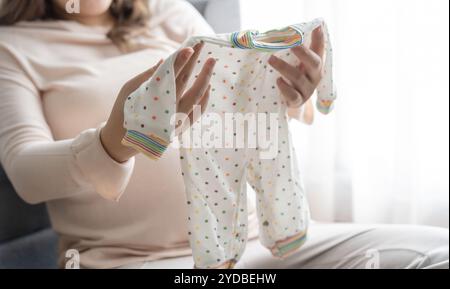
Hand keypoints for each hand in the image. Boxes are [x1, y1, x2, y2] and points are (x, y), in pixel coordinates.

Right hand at [100, 43, 215, 162]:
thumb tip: (165, 60)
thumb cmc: (124, 110)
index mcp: (153, 97)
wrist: (123, 140)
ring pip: (198, 96)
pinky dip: (205, 97)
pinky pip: (199, 111)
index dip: (181, 60)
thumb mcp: (130, 89)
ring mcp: (177, 119)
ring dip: (205, 77)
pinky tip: (208, 85)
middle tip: (201, 44)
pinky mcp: (182, 127)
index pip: (171, 73)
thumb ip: (149, 75)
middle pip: (186, 80)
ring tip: (211, 61)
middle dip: (196, 61)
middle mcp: (168, 108)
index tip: (190, 47)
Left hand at [268, 26, 324, 108]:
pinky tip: (277, 80)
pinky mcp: (298, 101)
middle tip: (292, 44)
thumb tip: (270, 33)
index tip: (316, 26)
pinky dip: (284, 87)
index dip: (319, 38)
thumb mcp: (295, 63)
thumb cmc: (292, 77)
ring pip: (298, 78)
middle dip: (303, 53)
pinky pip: (293, 95)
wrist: (293, 102)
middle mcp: (315, 76)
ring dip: (284, 67)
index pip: (320, 49)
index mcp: (315, 64)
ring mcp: (307, 90)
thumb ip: (291, 49)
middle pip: (315, 63)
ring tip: (271, 59)